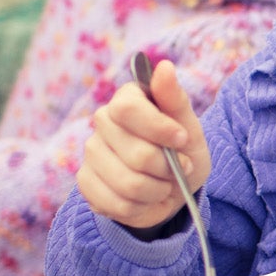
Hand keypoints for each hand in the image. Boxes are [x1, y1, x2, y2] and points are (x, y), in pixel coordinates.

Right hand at [77, 60, 211, 229]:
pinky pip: (118, 204)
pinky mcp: (86, 183)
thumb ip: (174, 99)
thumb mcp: (189, 126)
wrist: (172, 186)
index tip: (182, 139)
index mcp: (126, 100)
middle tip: (178, 168)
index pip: (128, 107)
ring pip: (129, 183)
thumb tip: (164, 67)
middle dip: (167, 168)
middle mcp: (102, 122)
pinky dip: (142, 207)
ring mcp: (91, 153)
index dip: (159, 128)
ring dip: (157, 190)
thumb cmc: (182, 151)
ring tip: (163, 185)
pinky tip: (147, 198)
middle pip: (136, 153)